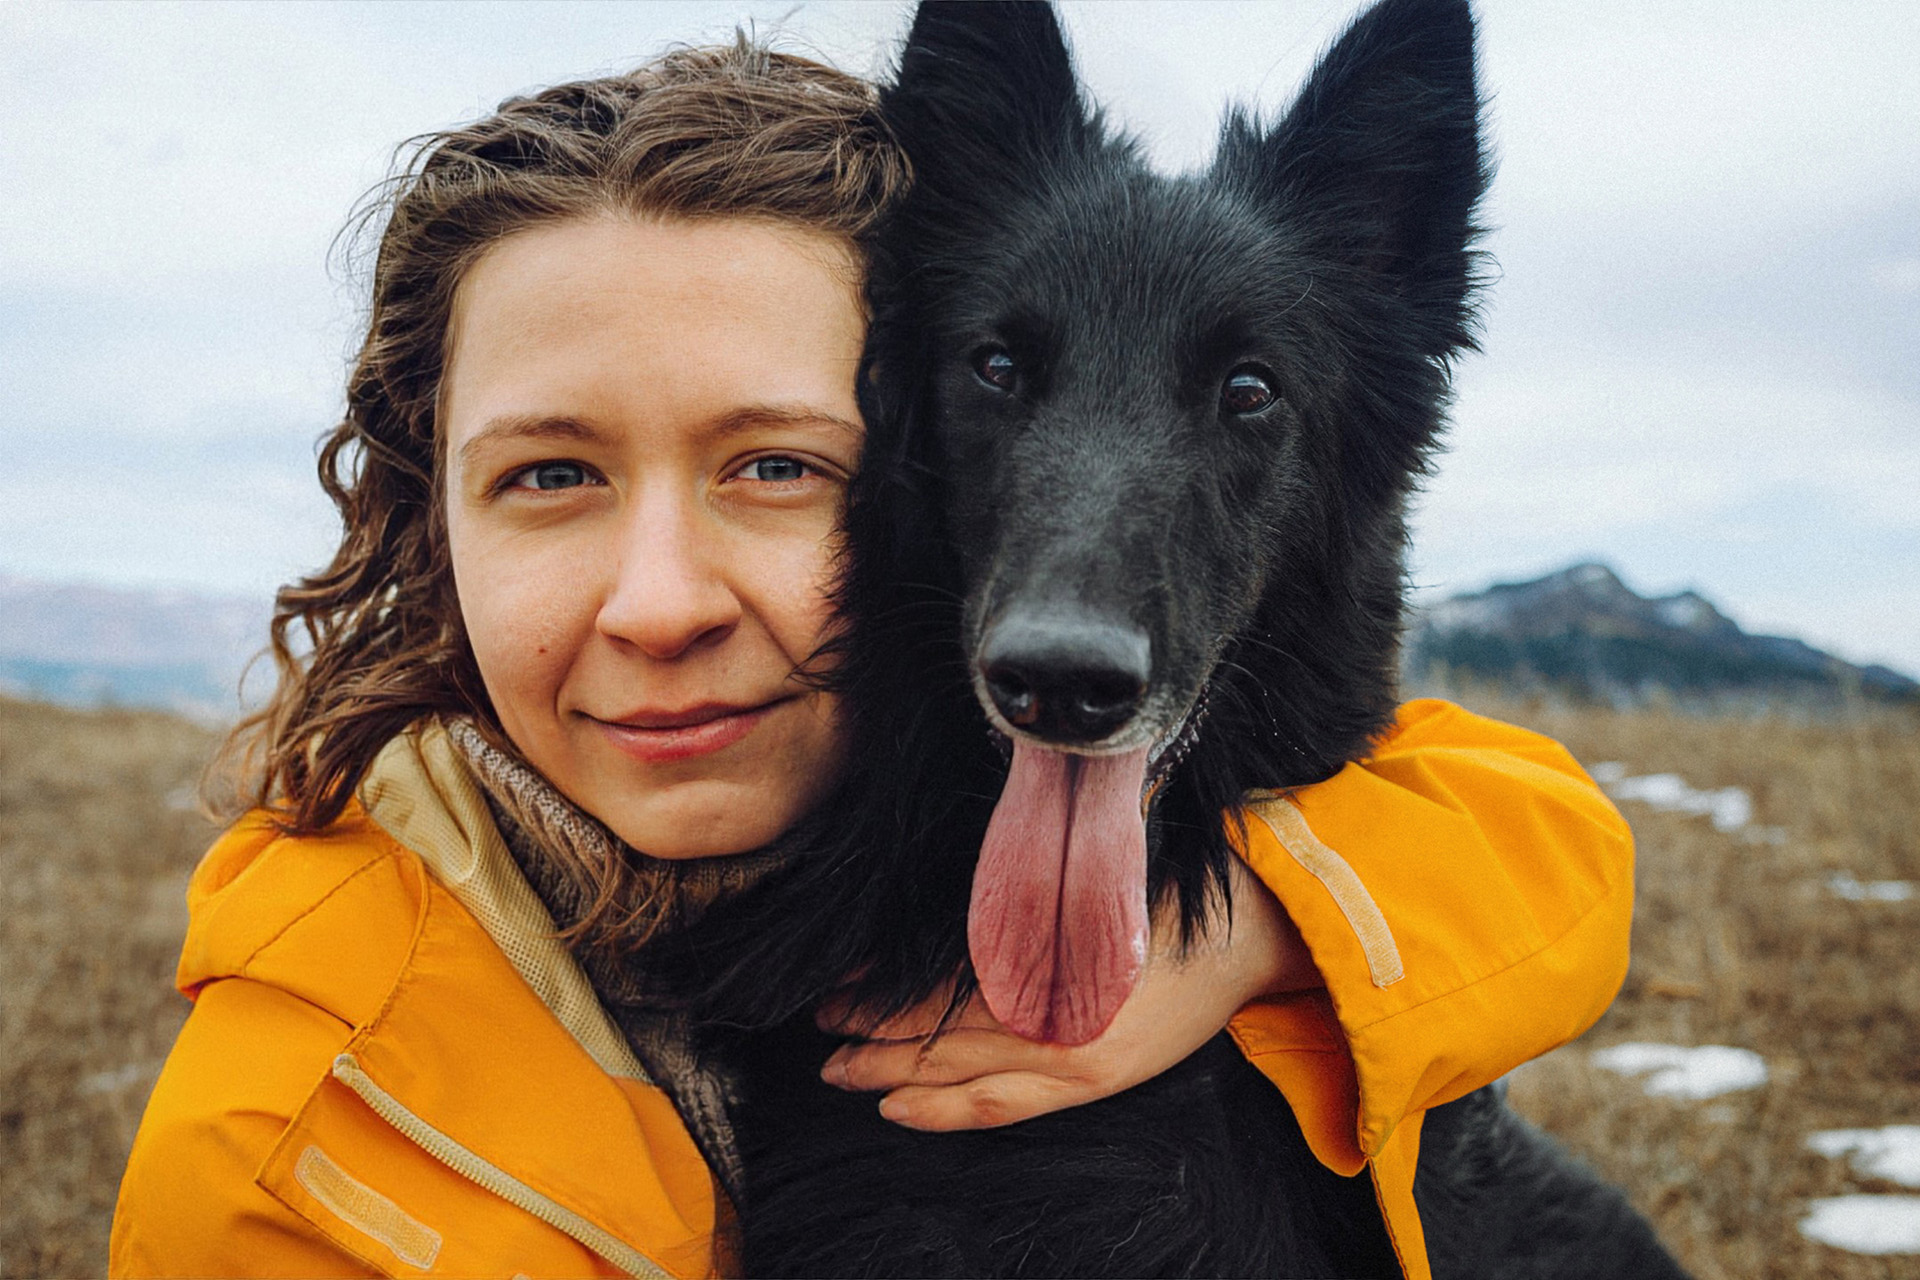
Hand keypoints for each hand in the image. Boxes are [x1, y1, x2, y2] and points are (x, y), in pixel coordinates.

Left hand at [817, 856, 1321, 1129]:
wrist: (1245, 936)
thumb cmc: (1160, 900)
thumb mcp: (1080, 893)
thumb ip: (1014, 916)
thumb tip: (940, 922)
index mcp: (1043, 956)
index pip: (934, 984)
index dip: (877, 990)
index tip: (835, 984)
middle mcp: (1048, 1012)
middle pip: (933, 1031)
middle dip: (867, 1032)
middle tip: (819, 1026)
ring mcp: (1068, 1055)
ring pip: (954, 1074)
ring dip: (888, 1074)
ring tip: (838, 1069)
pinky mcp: (1090, 1080)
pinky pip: (998, 1107)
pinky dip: (942, 1112)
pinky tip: (899, 1109)